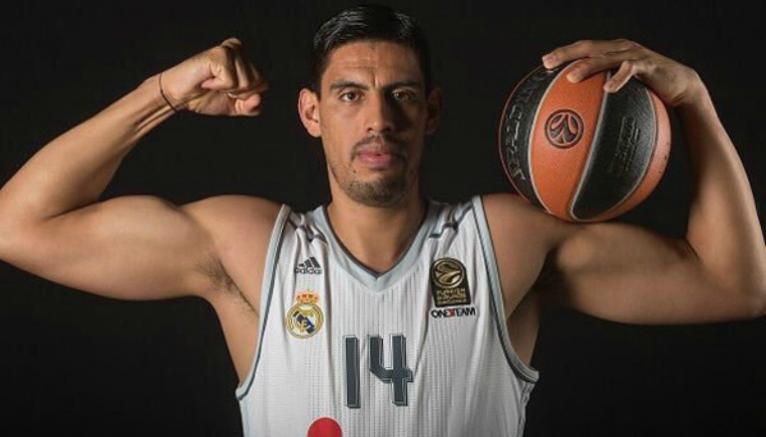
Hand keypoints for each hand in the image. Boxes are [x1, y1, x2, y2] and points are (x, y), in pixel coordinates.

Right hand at [159, 37, 266, 115]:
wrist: (179, 96)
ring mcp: (229, 49)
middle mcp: (238, 48)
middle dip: (239, 93)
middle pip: (258, 82)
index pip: (263, 84)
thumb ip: (252, 106)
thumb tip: (258, 99)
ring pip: (246, 82)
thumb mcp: (236, 106)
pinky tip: (207, 80)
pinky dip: (218, 86)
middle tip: (219, 87)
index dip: (246, 96)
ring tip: (213, 83)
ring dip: (228, 90)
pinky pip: (231, 81)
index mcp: (245, 57)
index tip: (227, 92)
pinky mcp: (219, 54)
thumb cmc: (205, 97)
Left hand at [541, 39, 703, 107]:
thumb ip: (602, 98)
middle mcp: (619, 48)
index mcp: (610, 52)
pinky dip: (618, 78)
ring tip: (571, 77)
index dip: (562, 53)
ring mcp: (633, 54)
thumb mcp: (622, 93)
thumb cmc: (647, 92)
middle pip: (588, 47)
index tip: (543, 64)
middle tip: (547, 64)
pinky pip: (630, 69)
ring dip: (587, 66)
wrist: (680, 86)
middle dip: (566, 54)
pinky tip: (607, 89)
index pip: (582, 49)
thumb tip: (580, 121)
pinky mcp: (648, 64)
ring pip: (606, 56)